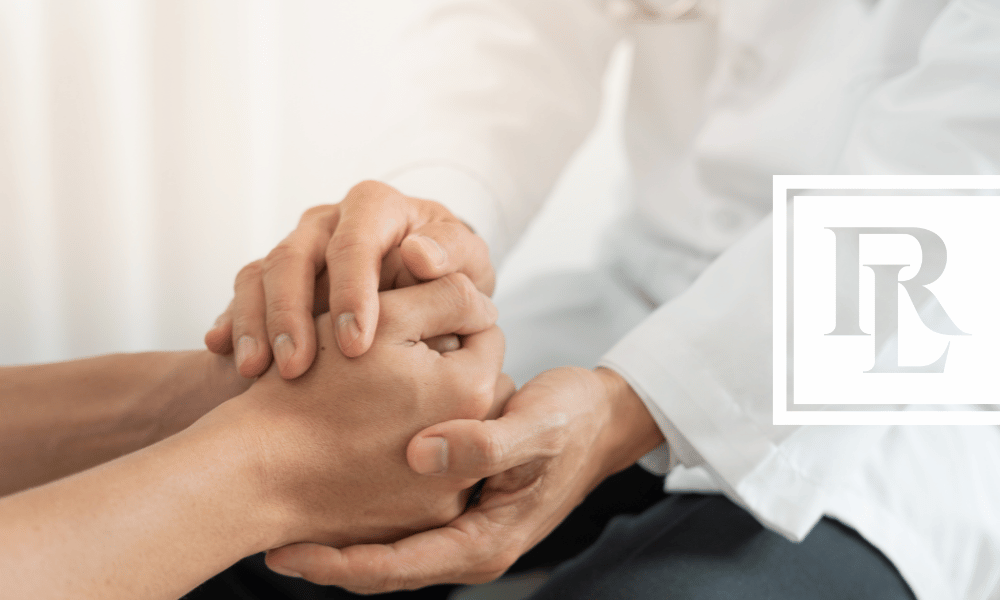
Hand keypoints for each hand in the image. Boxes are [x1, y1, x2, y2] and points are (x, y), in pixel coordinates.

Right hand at [201, 273, 510, 550]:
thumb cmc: (312, 388)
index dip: (447, 318)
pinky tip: (367, 444)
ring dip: (430, 411)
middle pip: (476, 385)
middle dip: (447, 366)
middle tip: (394, 363)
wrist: (256, 473)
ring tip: (377, 402)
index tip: (408, 324)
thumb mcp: (383, 318)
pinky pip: (429, 477)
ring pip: (455, 430)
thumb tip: (483, 303)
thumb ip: (446, 296)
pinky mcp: (418, 522)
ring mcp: (447, 494)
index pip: (486, 333)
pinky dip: (408, 457)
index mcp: (472, 391)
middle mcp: (473, 451)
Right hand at [204, 180, 494, 378]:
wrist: (429, 283)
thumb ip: (451, 255)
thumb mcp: (466, 261)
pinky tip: (226, 356)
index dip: (351, 290)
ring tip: (255, 370)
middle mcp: (328, 221)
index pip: (354, 240)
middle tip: (296, 366)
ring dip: (255, 323)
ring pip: (259, 274)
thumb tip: (419, 255)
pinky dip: (232, 323)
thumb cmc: (452, 272)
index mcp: (375, 207)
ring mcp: (297, 247)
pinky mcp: (274, 278)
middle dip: (290, 313)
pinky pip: (242, 294)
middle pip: (293, 255)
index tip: (356, 343)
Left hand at [263, 367, 664, 589]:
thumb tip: (421, 454)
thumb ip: (485, 442)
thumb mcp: (536, 427)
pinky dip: (360, 505)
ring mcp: (459, 524)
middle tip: (263, 534)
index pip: (395, 569)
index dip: (336, 563)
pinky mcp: (454, 501)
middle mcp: (466, 543)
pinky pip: (398, 515)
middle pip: (380, 565)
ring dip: (336, 531)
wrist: (601, 418)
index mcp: (484, 542)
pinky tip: (326, 476)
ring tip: (278, 512)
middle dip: (323, 555)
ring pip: (384, 541)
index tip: (283, 548)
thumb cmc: (572, 420)